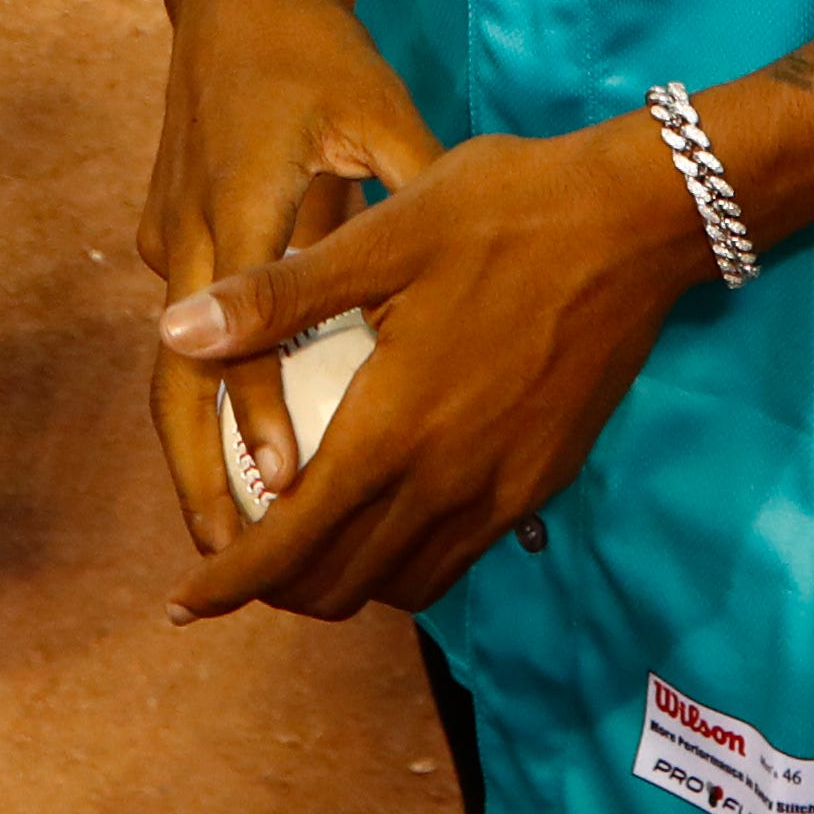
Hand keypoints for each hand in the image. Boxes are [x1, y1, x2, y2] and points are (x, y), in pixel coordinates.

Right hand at [137, 0, 437, 555]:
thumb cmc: (313, 48)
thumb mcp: (376, 109)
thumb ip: (409, 191)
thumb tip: (472, 265)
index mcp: (241, 204)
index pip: (242, 332)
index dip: (260, 415)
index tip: (287, 488)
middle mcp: (189, 233)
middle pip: (175, 379)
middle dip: (199, 474)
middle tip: (227, 560)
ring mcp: (168, 234)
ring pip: (170, 365)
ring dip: (194, 447)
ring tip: (230, 531)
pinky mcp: (168, 230)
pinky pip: (182, 330)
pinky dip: (201, 396)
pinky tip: (239, 446)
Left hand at [154, 112, 714, 622]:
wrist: (638, 221)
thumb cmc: (502, 211)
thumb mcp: (382, 237)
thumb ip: (277, 298)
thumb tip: (175, 331)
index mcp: (395, 428)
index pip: (292, 544)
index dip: (230, 583)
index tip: (185, 602)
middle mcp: (449, 482)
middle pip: (344, 584)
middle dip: (280, 587)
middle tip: (244, 557)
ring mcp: (505, 490)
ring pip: (407, 583)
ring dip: (349, 579)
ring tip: (312, 538)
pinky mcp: (544, 480)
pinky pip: (461, 553)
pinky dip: (410, 557)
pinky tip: (393, 504)